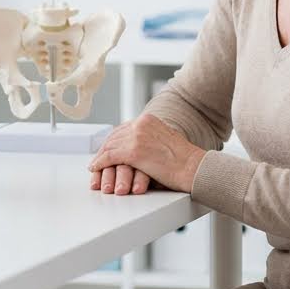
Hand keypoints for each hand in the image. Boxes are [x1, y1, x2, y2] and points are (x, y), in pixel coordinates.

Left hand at [88, 114, 205, 193]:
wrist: (194, 167)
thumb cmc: (185, 161)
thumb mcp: (164, 141)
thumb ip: (149, 140)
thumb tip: (136, 150)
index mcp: (148, 120)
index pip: (123, 129)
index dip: (112, 141)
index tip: (106, 149)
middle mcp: (141, 123)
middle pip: (114, 136)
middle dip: (104, 149)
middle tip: (97, 160)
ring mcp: (136, 136)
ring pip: (109, 146)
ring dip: (100, 158)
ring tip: (95, 168)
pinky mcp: (133, 151)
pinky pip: (109, 157)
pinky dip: (100, 164)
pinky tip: (95, 169)